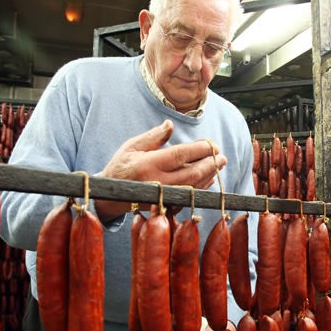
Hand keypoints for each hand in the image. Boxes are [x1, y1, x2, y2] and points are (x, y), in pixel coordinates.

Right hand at [95, 120, 226, 221]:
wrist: (109, 196)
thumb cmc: (121, 167)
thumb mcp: (132, 147)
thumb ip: (153, 137)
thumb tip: (170, 125)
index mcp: (148, 165)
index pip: (180, 155)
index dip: (200, 149)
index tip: (213, 144)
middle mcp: (157, 182)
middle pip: (192, 173)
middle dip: (210, 164)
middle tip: (222, 156)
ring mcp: (162, 197)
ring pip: (193, 187)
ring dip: (209, 176)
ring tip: (219, 164)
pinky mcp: (165, 206)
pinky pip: (188, 197)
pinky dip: (201, 188)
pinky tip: (209, 178)